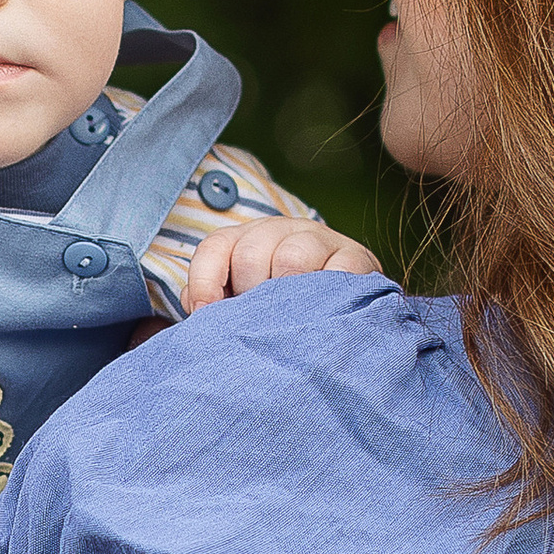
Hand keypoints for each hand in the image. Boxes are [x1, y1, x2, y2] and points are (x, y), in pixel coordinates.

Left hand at [183, 215, 382, 307]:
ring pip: (292, 257)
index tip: (205, 313)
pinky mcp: (356, 258)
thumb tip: (197, 308)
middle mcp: (281, 231)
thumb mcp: (245, 300)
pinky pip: (339, 270)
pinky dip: (327, 296)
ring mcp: (320, 240)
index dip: (204, 280)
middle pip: (250, 254)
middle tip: (259, 323)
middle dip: (249, 295)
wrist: (347, 308)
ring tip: (289, 323)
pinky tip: (321, 315)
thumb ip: (214, 301)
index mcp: (247, 239)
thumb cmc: (283, 308)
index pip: (215, 246)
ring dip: (285, 297)